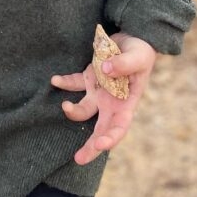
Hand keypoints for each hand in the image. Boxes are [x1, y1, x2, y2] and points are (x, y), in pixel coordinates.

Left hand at [50, 32, 156, 165]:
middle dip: (90, 147)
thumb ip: (124, 64)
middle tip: (78, 159)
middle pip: (100, 129)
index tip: (100, 144)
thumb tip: (106, 70)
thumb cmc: (141, 51)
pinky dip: (64, 83)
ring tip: (64, 105)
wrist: (133, 38)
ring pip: (83, 110)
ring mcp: (98, 92)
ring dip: (72, 111)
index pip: (119, 127)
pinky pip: (74, 83)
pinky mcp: (89, 77)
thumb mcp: (138, 56)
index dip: (110, 139)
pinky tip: (54, 81)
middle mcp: (111, 102)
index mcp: (127, 103)